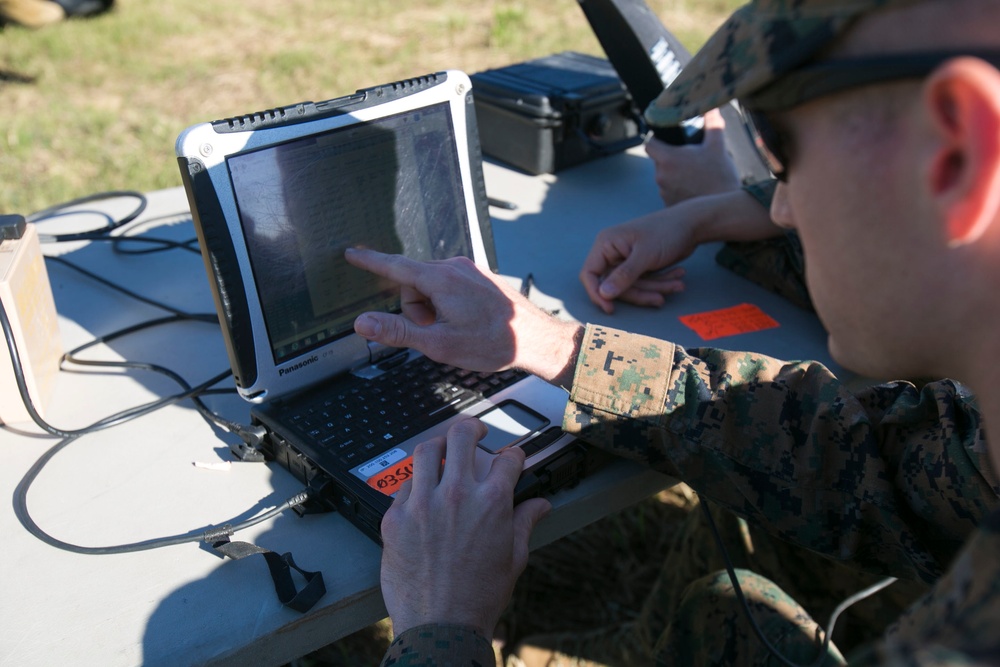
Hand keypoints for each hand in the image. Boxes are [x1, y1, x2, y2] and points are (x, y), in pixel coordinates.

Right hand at [345, 248, 582, 385]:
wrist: (536, 339)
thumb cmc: (493, 343)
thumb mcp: (438, 343)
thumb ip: (397, 331)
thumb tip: (364, 323)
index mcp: (440, 279)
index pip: (393, 266)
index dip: (369, 262)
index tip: (352, 254)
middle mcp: (454, 266)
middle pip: (412, 284)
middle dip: (416, 310)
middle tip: (436, 333)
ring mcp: (468, 270)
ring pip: (430, 286)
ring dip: (433, 309)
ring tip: (455, 330)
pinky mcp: (478, 276)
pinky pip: (449, 286)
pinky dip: (448, 305)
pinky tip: (466, 322)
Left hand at [379, 418, 551, 637]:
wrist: (440, 625)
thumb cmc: (477, 597)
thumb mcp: (513, 558)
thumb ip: (525, 523)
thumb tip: (539, 506)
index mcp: (492, 502)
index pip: (507, 458)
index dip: (513, 455)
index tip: (511, 459)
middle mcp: (456, 495)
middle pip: (461, 437)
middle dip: (471, 429)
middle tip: (474, 433)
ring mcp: (422, 504)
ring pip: (425, 452)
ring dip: (437, 448)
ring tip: (441, 452)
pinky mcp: (395, 518)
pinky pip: (403, 487)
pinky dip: (415, 485)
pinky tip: (421, 493)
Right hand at [580, 208, 695, 313]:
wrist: (691, 224)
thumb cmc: (666, 232)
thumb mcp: (645, 255)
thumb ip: (624, 275)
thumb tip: (603, 294)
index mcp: (606, 244)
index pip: (590, 274)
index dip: (596, 293)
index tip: (610, 309)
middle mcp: (613, 253)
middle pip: (615, 286)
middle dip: (641, 292)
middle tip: (661, 299)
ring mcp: (626, 261)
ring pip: (633, 287)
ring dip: (656, 288)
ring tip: (679, 284)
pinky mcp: (640, 267)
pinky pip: (644, 283)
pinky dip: (661, 283)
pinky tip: (677, 277)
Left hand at [645, 108, 740, 205]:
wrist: (722, 207)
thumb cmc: (719, 176)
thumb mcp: (718, 146)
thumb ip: (713, 124)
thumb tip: (712, 108)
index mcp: (668, 158)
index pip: (649, 144)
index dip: (656, 140)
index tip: (667, 140)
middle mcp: (661, 176)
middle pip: (659, 161)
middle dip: (672, 158)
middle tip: (690, 158)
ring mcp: (663, 192)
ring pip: (665, 177)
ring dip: (676, 174)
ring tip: (695, 175)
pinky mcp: (669, 205)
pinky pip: (670, 192)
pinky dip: (679, 189)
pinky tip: (694, 188)